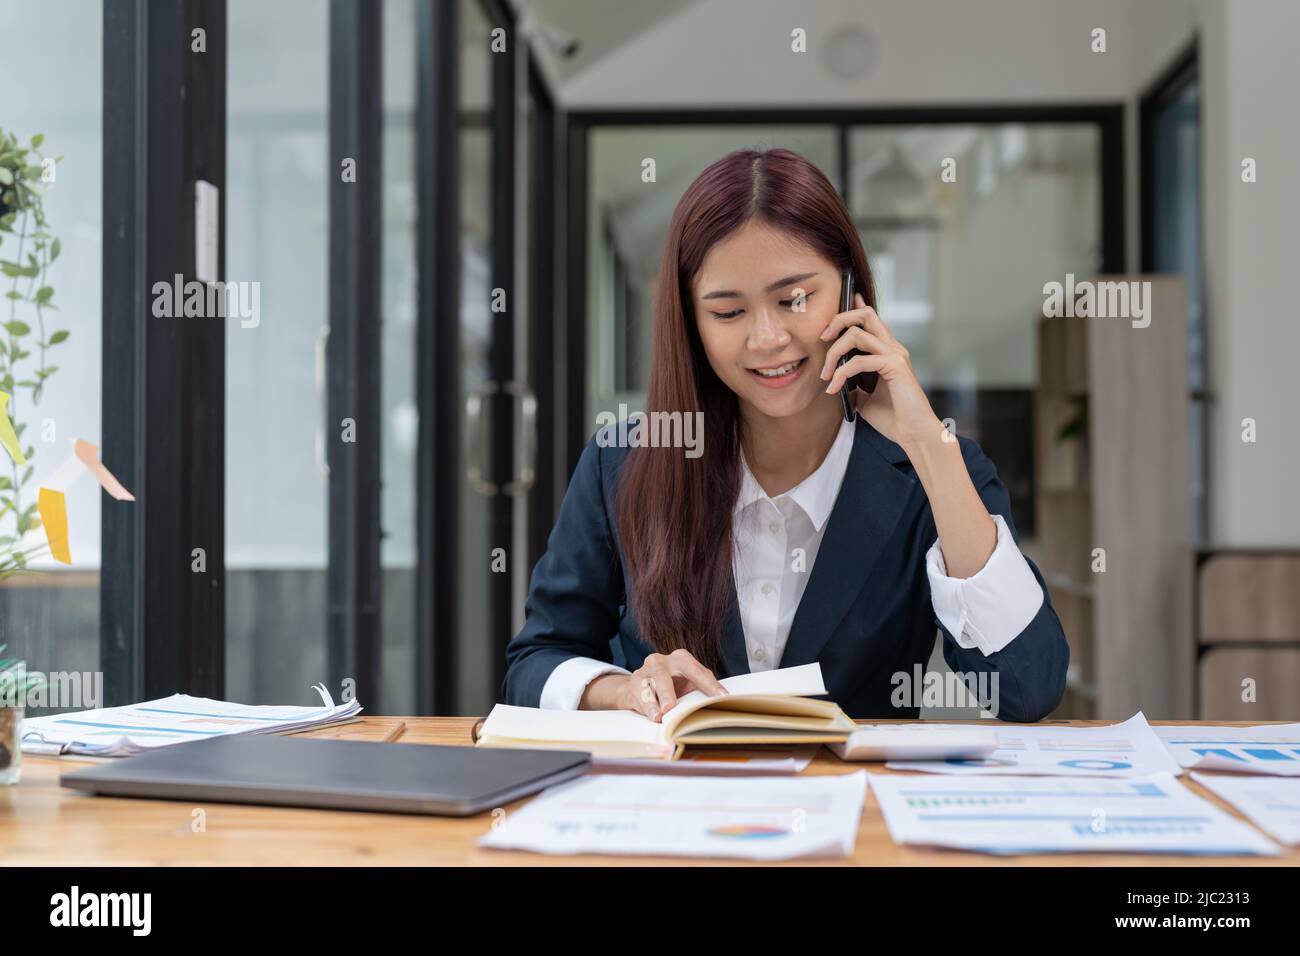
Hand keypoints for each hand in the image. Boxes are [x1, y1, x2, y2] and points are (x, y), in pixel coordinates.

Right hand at [580, 649, 727, 720]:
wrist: (638, 687)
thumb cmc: (671, 686)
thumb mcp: (688, 684)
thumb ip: (702, 689)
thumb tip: (722, 703)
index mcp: (680, 659)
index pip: (696, 671)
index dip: (709, 685)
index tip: (722, 697)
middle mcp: (661, 661)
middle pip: (663, 675)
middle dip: (668, 692)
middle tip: (671, 707)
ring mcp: (644, 672)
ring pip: (647, 687)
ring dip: (652, 703)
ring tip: (658, 716)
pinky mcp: (632, 685)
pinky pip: (638, 697)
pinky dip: (646, 708)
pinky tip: (651, 716)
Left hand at [818, 292, 944, 448]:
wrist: (913, 434)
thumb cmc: (893, 418)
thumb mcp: (865, 399)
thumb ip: (854, 386)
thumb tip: (837, 383)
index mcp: (887, 351)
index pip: (871, 319)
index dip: (854, 307)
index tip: (841, 303)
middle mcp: (893, 347)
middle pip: (865, 314)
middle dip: (839, 320)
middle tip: (823, 338)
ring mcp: (895, 354)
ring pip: (857, 333)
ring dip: (833, 353)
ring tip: (826, 376)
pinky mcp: (895, 365)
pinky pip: (859, 360)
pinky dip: (842, 373)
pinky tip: (834, 388)